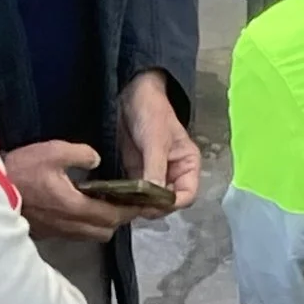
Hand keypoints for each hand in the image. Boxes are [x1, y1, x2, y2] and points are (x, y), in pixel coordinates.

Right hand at [5, 139, 128, 240]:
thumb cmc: (20, 171)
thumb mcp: (52, 152)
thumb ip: (81, 154)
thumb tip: (96, 159)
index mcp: (76, 207)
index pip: (114, 216)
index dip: (131, 210)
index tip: (144, 202)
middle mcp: (71, 226)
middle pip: (106, 231)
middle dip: (120, 219)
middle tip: (126, 201)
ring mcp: (58, 233)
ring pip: (92, 236)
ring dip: (103, 224)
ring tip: (106, 206)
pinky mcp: (47, 234)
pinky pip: (76, 235)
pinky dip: (86, 226)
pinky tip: (82, 210)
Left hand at [120, 69, 200, 208]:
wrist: (131, 94)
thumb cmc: (152, 112)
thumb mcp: (156, 140)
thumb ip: (156, 169)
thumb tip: (155, 199)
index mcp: (188, 166)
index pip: (186, 196)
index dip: (172, 204)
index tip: (152, 206)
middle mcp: (174, 175)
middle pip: (167, 204)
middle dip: (152, 208)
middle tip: (132, 206)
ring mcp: (154, 176)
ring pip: (150, 202)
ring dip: (137, 206)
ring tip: (122, 205)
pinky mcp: (136, 174)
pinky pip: (134, 194)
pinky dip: (126, 199)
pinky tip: (115, 200)